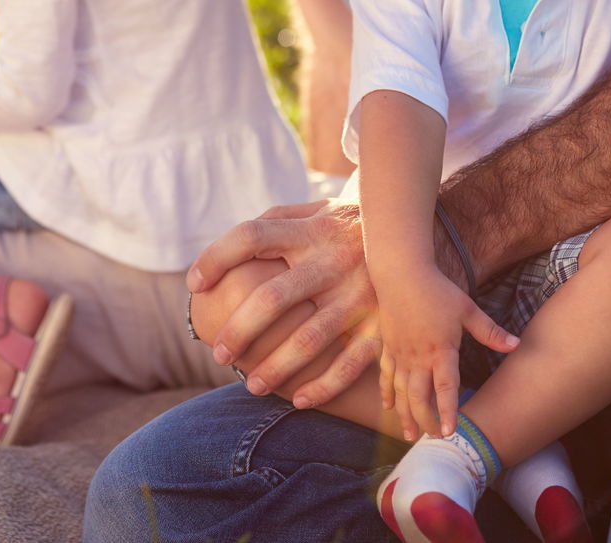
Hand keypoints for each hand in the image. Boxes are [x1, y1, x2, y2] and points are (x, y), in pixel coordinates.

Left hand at [180, 198, 385, 406]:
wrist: (416, 234)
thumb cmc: (346, 226)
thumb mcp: (315, 210)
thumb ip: (274, 222)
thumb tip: (224, 253)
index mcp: (310, 229)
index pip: (251, 237)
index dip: (215, 258)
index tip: (194, 284)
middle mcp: (333, 260)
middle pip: (272, 297)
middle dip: (239, 330)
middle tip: (220, 352)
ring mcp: (360, 293)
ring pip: (309, 338)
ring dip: (276, 368)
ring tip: (253, 385)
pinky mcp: (383, 323)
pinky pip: (351, 363)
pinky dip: (324, 386)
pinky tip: (300, 399)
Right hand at [375, 266, 517, 439]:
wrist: (401, 273)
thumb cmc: (437, 290)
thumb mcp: (468, 309)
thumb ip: (490, 332)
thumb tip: (517, 344)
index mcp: (441, 349)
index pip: (445, 388)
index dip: (447, 411)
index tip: (449, 432)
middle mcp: (418, 357)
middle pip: (419, 396)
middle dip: (425, 420)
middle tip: (432, 439)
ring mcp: (400, 353)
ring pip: (400, 391)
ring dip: (404, 414)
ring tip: (408, 434)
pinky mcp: (388, 347)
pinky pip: (385, 376)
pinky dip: (386, 393)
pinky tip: (388, 408)